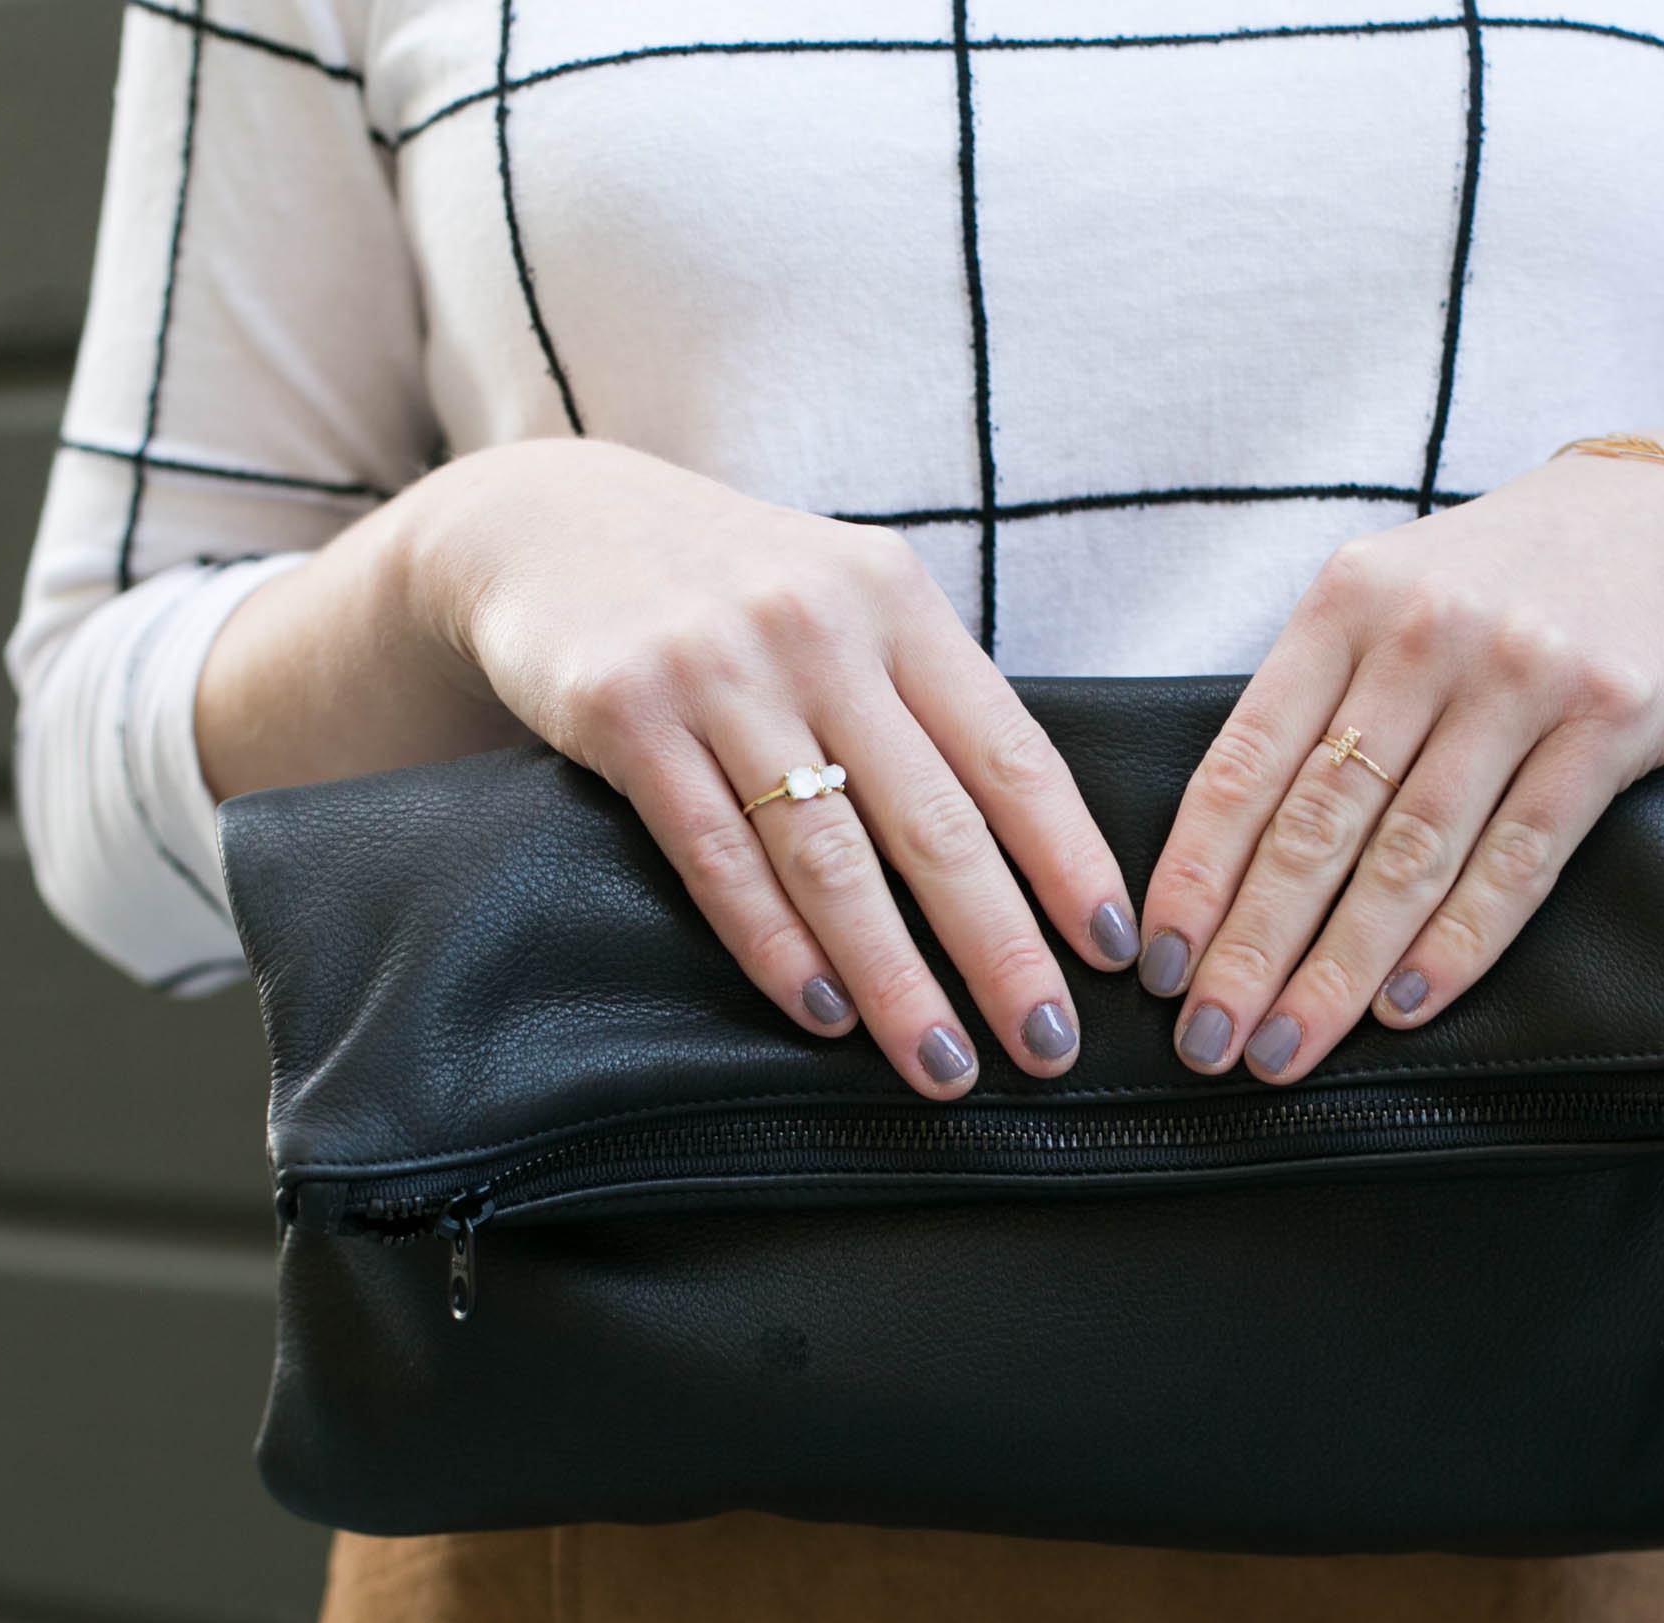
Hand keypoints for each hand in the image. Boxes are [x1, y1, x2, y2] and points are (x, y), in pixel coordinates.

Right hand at [199, 439, 1139, 1098]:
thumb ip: (924, 695)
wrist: (546, 519)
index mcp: (896, 601)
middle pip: (933, 821)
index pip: (1012, 754)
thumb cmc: (727, 586)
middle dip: (1002, 949)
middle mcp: (818, 629)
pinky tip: (820, 1014)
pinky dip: (773, 945)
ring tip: (941, 1063)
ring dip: (893, 977)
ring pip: (828, 856)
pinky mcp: (625, 712)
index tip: (1118, 955)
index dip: (1070, 862)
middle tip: (1049, 1047)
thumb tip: (1033, 841)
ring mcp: (717, 669)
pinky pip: (715, 855)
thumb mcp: (843, 600)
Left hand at [1133, 431, 1663, 1082]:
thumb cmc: (1508, 581)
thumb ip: (1319, 698)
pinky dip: (1457, 942)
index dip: (1194, 873)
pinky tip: (1404, 1006)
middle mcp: (1426, 631)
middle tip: (1208, 1041)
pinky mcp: (1612, 717)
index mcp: (1347, 601)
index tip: (1158, 965)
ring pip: (1409, 854)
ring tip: (1288, 1049)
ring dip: (1339, 970)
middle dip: (1251, 948)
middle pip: (1318, 823)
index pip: (1245, 761)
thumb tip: (1220, 854)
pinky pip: (1520, 856)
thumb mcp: (1394, 598)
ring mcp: (1523, 673)